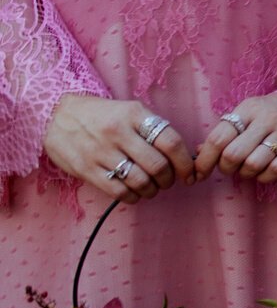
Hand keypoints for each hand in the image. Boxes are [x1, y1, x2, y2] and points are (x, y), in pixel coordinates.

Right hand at [44, 96, 196, 199]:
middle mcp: (118, 132)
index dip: (185, 162)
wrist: (56, 114)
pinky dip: (133, 197)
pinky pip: (118, 192)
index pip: (171, 142)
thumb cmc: (101, 114)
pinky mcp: (86, 169)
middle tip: (168, 181)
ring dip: (152, 190)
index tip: (190, 173)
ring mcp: (100, 152)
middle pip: (158, 165)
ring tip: (152, 187)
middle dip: (169, 179)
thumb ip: (154, 129)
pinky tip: (134, 192)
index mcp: (134, 114)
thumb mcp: (129, 110)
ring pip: (140, 181)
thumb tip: (184, 156)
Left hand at [195, 93, 276, 182]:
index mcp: (250, 109)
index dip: (205, 159)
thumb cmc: (268, 114)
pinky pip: (275, 171)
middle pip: (234, 155)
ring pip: (253, 165)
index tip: (199, 172)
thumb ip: (223, 132)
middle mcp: (269, 119)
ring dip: (244, 173)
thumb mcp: (245, 114)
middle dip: (225, 167)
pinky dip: (263, 176)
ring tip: (247, 167)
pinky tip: (263, 170)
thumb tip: (199, 153)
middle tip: (228, 167)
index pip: (219, 138)